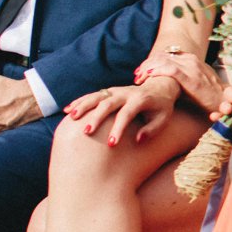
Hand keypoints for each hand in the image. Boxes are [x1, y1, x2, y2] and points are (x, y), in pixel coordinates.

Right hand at [64, 80, 179, 146]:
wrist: (159, 87)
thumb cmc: (161, 108)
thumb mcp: (163, 118)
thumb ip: (153, 129)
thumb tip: (138, 139)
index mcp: (141, 99)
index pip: (127, 114)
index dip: (119, 128)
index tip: (111, 144)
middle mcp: (126, 93)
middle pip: (108, 103)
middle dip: (97, 117)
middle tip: (86, 132)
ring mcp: (116, 90)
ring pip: (97, 96)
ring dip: (84, 106)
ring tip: (72, 118)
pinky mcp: (109, 91)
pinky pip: (92, 95)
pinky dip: (80, 101)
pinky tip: (68, 110)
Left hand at [134, 50, 224, 112]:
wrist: (226, 101)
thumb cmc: (209, 95)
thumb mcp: (194, 82)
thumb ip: (180, 78)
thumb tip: (163, 81)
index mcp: (191, 59)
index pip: (166, 55)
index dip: (152, 61)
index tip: (142, 71)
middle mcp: (191, 60)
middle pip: (161, 56)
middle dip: (146, 65)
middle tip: (137, 76)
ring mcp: (191, 67)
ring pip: (162, 61)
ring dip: (147, 68)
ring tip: (138, 78)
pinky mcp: (191, 77)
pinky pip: (169, 69)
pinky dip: (155, 71)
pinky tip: (147, 77)